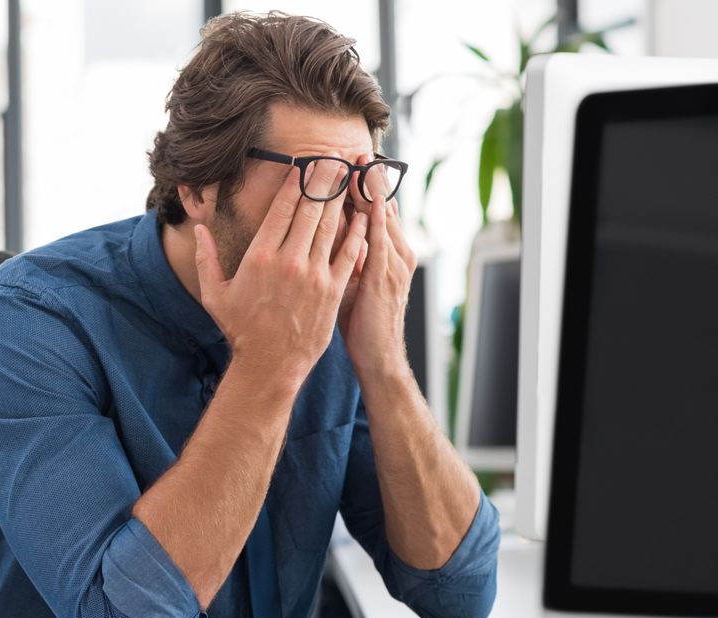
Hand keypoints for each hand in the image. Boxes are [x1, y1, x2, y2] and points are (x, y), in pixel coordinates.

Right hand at [194, 161, 367, 386]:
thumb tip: (199, 228)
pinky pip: (349, 253)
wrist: (270, 364)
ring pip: (331, 226)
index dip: (296, 182)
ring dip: (342, 198)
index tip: (305, 164)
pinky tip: (363, 215)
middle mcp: (289, 260)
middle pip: (311, 209)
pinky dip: (357, 232)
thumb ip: (205, 258)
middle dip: (323, 179)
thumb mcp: (215, 293)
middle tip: (333, 157)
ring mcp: (314, 275)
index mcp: (260, 256)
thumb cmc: (241, 329)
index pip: (283, 208)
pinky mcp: (332, 290)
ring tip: (349, 175)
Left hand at [340, 152, 417, 380]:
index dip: (364, 186)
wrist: (379, 357)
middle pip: (382, 206)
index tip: (349, 162)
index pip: (376, 210)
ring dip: (370, 189)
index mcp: (389, 253)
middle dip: (369, 178)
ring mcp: (393, 263)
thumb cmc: (363, 323)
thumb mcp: (356, 283)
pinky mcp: (385, 277)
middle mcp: (396, 252)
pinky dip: (372, 218)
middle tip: (354, 150)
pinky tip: (364, 199)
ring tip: (359, 163)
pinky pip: (378, 240)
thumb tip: (331, 234)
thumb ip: (349, 256)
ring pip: (382, 217)